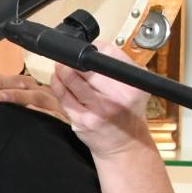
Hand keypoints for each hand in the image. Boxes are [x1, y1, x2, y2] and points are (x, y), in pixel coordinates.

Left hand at [0, 71, 68, 122]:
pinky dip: (41, 112)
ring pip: (38, 97)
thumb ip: (2, 87)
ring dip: (18, 95)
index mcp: (36, 89)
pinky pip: (52, 115)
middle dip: (2, 83)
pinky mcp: (61, 121)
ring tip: (0, 96)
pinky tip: (29, 110)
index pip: (15, 79)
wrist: (67, 136)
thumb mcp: (22, 100)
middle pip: (25, 84)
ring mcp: (54, 107)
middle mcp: (45, 94)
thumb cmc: (42, 116)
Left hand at [48, 45, 154, 159]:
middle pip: (86, 66)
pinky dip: (57, 84)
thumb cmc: (127, 113)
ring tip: (61, 67)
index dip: (93, 49)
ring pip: (71, 79)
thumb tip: (94, 47)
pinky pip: (63, 96)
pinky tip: (57, 80)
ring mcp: (99, 110)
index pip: (108, 54)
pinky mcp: (82, 120)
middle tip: (68, 58)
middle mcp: (118, 97)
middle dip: (73, 60)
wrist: (124, 145)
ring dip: (61, 70)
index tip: (86, 50)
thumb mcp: (134, 87)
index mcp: (133, 84)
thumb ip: (119, 67)